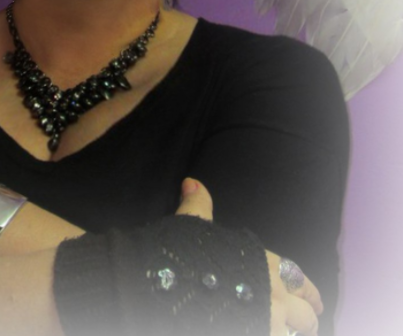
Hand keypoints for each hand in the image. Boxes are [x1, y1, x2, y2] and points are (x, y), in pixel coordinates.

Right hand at [175, 178, 321, 335]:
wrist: (186, 289)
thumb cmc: (194, 256)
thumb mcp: (194, 225)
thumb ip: (198, 205)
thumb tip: (192, 182)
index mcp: (266, 264)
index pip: (299, 280)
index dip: (308, 292)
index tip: (314, 302)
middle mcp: (277, 295)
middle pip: (306, 314)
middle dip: (307, 320)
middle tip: (305, 325)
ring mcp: (273, 322)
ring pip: (298, 334)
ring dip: (295, 334)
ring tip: (290, 334)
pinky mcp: (262, 335)